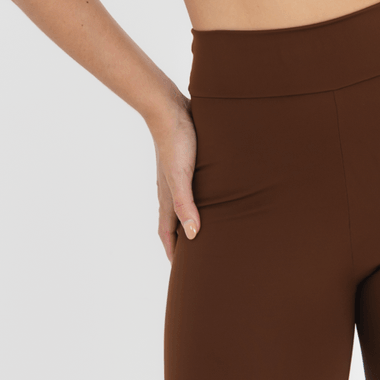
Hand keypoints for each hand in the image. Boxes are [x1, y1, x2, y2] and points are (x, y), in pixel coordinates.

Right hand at [148, 94, 201, 261]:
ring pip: (184, 204)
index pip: (167, 233)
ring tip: (207, 229)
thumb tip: (193, 236)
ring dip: (191, 219)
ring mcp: (178, 175)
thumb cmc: (176, 142)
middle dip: (183, 240)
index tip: (181, 270)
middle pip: (175, 222)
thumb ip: (185, 204)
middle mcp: (171, 189)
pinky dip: (199, 198)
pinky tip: (212, 194)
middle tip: (197, 257)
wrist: (170, 109)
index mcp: (167, 197)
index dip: (173, 252)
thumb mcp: (181, 175)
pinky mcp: (188, 162)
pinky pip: (193, 187)